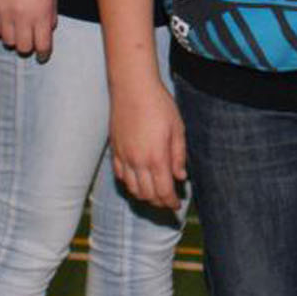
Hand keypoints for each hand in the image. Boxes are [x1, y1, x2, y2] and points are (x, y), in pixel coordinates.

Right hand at [0, 0, 57, 58]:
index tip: (43, 55)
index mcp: (42, 12)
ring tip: (17, 29)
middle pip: (23, 48)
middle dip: (29, 48)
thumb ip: (51, 11)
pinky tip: (3, 23)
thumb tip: (48, 27)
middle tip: (30, 42)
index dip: (44, 53)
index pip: (43, 45)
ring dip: (13, 38)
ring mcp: (4, 13)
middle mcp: (23, 16)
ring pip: (7, 41)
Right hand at [110, 78, 187, 209]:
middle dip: (159, 202)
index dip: (171, 203)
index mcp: (157, 157)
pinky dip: (129, 185)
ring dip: (144, 196)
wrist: (133, 88)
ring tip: (155, 194)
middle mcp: (138, 161)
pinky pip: (120, 176)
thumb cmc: (159, 105)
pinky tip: (137, 182)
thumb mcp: (177, 128)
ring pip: (132, 189)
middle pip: (147, 194)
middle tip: (168, 202)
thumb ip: (179, 155)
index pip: (164, 191)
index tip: (177, 207)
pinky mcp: (115, 150)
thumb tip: (181, 177)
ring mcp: (124, 157)